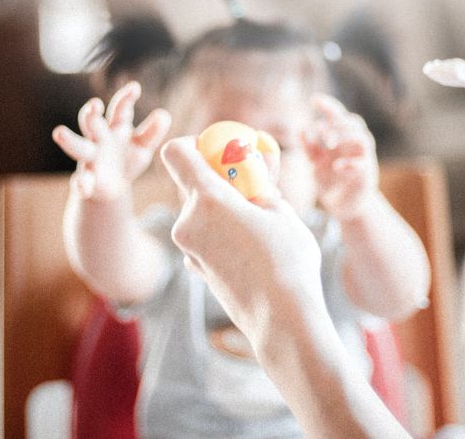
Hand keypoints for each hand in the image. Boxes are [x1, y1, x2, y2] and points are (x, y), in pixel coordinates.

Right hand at [52, 81, 171, 200]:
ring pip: (78, 147)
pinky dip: (81, 183)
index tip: (135, 88)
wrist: (112, 189)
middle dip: (91, 114)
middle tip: (93, 105)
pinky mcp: (87, 180)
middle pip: (92, 123)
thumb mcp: (143, 147)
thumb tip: (164, 115)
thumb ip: (152, 132)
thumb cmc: (127, 160)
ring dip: (70, 140)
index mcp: (115, 128)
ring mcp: (90, 159)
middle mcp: (99, 140)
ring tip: (59, 132)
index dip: (125, 98)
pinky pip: (81, 181)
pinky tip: (84, 186)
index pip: (119, 110)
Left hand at [159, 137, 324, 350]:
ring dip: (222, 207)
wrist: (282, 320)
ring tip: (259, 221)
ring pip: (199, 212)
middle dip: (218, 179)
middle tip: (251, 185)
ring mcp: (188, 249)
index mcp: (208, 200)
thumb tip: (256, 165)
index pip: (176, 153)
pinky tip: (251, 247)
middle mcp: (188, 222)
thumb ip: (261, 184)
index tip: (219, 151)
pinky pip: (203, 236)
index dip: (194, 144)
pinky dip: (220, 232)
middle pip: (190, 183)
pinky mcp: (194, 268)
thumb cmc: (288, 262)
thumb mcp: (282, 211)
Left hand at [303, 94, 378, 221]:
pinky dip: (349, 163)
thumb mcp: (316, 163)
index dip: (329, 106)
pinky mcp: (366, 176)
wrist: (345, 206)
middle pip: (354, 123)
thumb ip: (309, 147)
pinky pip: (363, 164)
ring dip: (345, 136)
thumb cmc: (331, 181)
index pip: (339, 116)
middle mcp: (355, 146)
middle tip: (320, 129)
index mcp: (343, 139)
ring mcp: (363, 160)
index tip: (314, 99)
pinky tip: (336, 166)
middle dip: (337, 123)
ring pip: (363, 138)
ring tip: (328, 143)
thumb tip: (301, 128)